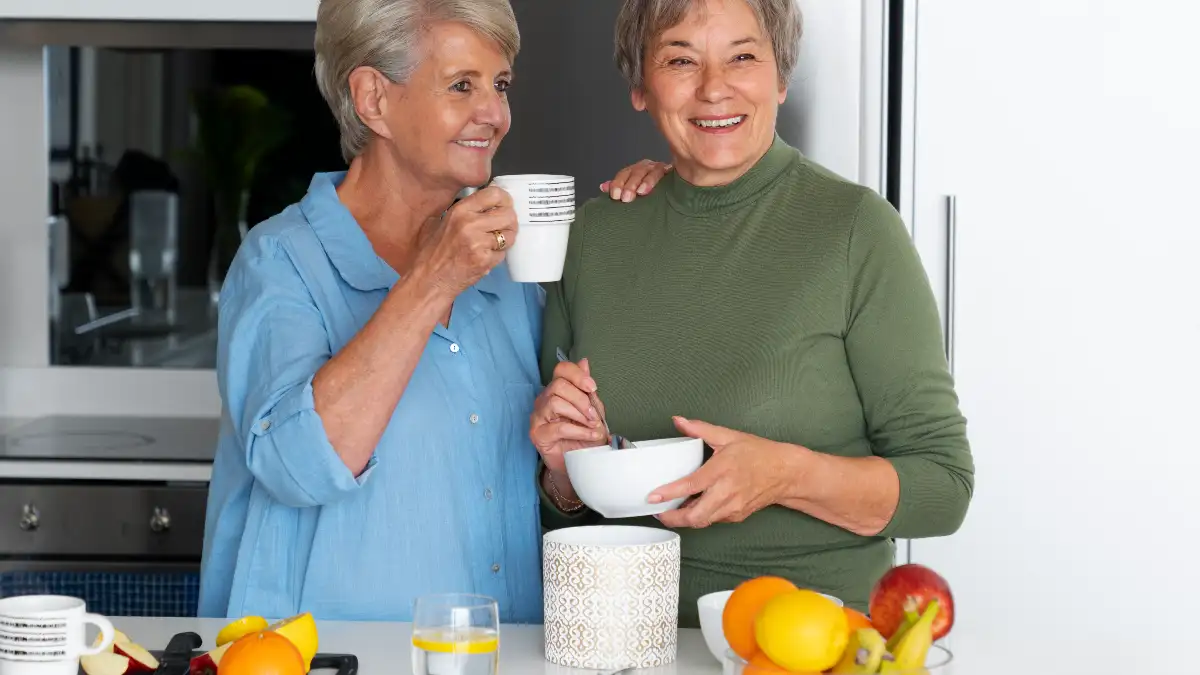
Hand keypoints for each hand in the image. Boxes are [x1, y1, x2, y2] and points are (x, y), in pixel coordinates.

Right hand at [412, 186, 516, 295]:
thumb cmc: (432, 252)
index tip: (504, 205)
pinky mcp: (485, 260)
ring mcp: (479, 243)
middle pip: (508, 214)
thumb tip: (483, 203)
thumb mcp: (439, 221)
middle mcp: (470, 224)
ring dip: (506, 239)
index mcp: (460, 210)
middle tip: (503, 227)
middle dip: (510, 221)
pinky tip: (485, 257)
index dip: (505, 199)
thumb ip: (461, 210)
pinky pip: (503, 253)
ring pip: (510, 235)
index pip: (494, 194)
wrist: (429, 279)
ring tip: (494, 243)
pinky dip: (497, 255)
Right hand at [530, 359, 608, 476]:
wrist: (576, 464)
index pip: (561, 370)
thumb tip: (584, 362)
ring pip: (555, 403)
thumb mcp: (592, 411)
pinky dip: (578, 431)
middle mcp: (544, 400)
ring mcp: (538, 416)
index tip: (592, 388)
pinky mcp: (537, 434)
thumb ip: (587, 390)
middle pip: (558, 386)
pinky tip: (589, 435)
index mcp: (557, 390)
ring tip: (592, 426)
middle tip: (594, 415)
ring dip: (579, 415)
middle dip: (581, 400)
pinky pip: (558, 427)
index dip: (577, 375)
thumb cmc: (583, 436)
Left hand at [599, 159, 672, 201]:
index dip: (619, 183)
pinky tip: (665, 180)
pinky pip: (669, 172)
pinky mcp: (673, 172)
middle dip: (630, 185)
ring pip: (652, 172)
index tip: (615, 196)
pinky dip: (666, 176)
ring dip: (646, 181)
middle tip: (626, 198)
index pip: (624, 174)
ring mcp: (661, 168)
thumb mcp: (633, 189)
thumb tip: (603, 187)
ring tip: (641, 192)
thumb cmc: (650, 190)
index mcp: (636, 170)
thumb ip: (619, 187)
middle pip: (637, 172)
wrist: (675, 188)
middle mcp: (647, 167)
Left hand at [650, 416, 797, 528]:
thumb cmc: (759, 453)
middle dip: (673, 518)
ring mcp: (733, 507)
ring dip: (685, 519)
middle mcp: (727, 492)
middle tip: (657, 511)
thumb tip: (678, 421)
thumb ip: (700, 429)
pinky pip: (713, 520)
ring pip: (703, 521)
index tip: (652, 497)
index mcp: (722, 470)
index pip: (691, 485)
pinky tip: (693, 506)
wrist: (786, 472)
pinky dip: (700, 516)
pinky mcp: (737, 516)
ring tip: (672, 509)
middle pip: (695, 515)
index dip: (669, 494)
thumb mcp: (729, 436)